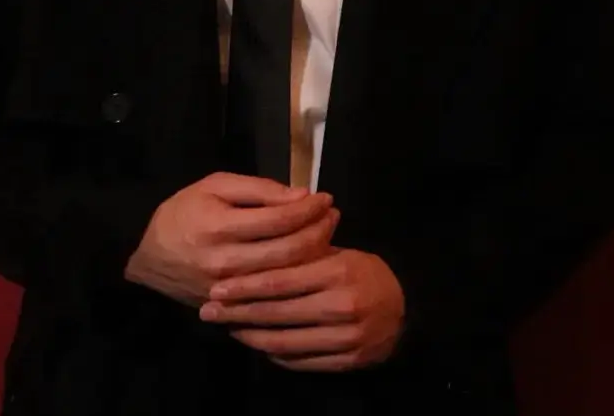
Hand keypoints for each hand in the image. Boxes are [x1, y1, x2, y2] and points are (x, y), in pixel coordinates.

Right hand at [124, 172, 338, 307]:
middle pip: (288, 252)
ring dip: (314, 254)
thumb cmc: (182, 212)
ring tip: (328, 232)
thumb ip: (258, 190)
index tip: (325, 197)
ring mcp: (230, 291)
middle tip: (333, 214)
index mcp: (221, 227)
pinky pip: (273, 294)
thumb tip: (299, 196)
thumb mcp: (214, 186)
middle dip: (318, 231)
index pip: (279, 220)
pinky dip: (297, 277)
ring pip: (285, 276)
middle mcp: (227, 263)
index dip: (308, 208)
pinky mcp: (231, 307)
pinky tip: (309, 260)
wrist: (147, 258)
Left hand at [198, 246, 405, 371]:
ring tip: (228, 327)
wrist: (405, 310)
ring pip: (285, 341)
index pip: (281, 280)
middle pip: (277, 313)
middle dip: (238, 312)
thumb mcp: (339, 253)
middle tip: (209, 310)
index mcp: (336, 271)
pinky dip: (274, 354)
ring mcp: (344, 338)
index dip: (246, 286)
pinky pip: (300, 362)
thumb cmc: (364, 273)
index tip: (218, 287)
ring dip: (251, 335)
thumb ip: (304, 254)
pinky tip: (258, 344)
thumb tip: (256, 251)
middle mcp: (339, 305)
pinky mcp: (345, 362)